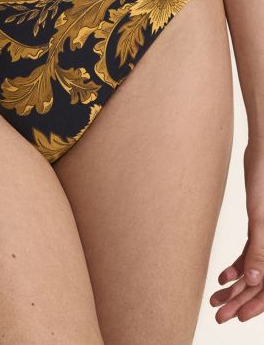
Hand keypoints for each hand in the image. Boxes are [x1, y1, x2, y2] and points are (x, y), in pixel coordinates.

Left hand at [210, 140, 263, 322]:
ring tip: (215, 300)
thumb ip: (260, 251)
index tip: (236, 318)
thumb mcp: (260, 219)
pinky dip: (237, 267)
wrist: (262, 154)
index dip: (255, 305)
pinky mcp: (260, 226)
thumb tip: (254, 282)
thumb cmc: (263, 183)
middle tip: (218, 315)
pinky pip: (251, 253)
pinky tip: (222, 277)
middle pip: (261, 283)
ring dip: (235, 287)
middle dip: (240, 301)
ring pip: (255, 271)